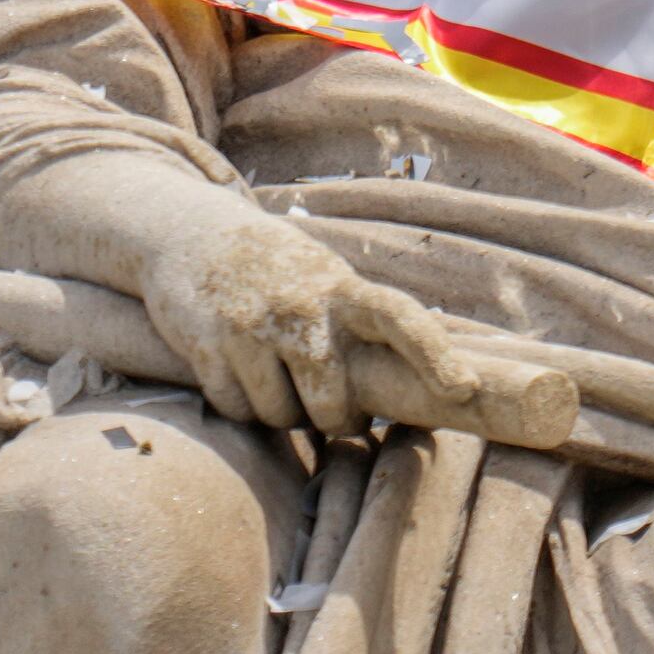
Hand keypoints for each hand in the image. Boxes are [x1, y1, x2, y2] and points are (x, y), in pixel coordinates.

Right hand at [142, 212, 484, 437]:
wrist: (190, 232)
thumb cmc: (277, 269)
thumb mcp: (323, 277)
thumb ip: (358, 321)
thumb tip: (418, 382)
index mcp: (340, 287)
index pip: (400, 316)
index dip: (434, 353)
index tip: (463, 388)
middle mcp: (299, 306)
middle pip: (332, 404)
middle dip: (335, 420)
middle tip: (333, 412)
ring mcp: (251, 325)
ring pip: (281, 415)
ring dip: (282, 414)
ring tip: (277, 379)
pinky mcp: (208, 344)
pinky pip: (237, 410)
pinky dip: (241, 406)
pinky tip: (239, 372)